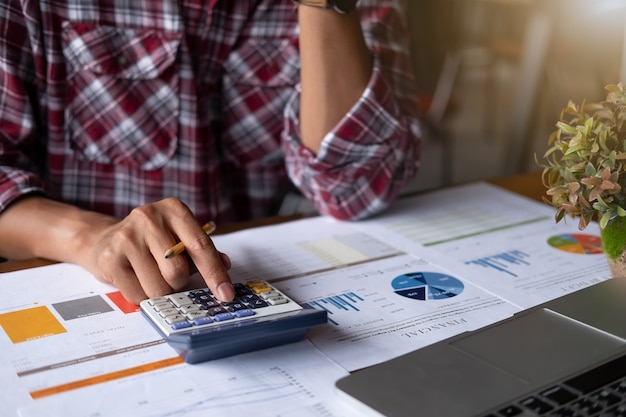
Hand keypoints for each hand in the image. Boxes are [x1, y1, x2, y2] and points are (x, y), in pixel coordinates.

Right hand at [79, 198, 233, 304]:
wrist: (104, 240)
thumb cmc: (150, 241)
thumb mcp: (178, 237)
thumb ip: (201, 250)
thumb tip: (225, 264)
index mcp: (174, 209)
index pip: (201, 245)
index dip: (215, 273)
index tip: (226, 294)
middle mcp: (150, 218)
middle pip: (178, 271)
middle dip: (178, 283)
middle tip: (169, 275)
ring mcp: (127, 237)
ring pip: (158, 287)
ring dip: (159, 291)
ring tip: (150, 275)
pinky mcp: (110, 257)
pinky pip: (137, 295)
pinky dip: (141, 295)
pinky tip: (134, 278)